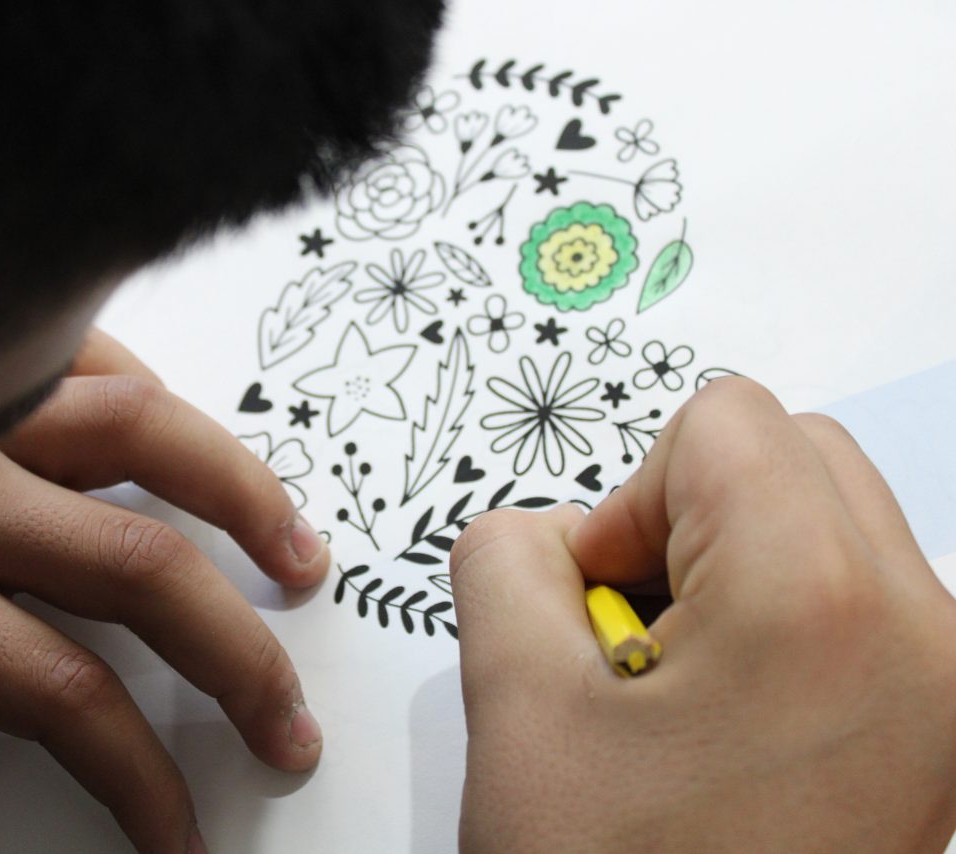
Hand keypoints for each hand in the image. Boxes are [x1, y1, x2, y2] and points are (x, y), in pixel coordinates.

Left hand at [0, 329, 328, 852]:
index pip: (67, 699)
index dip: (143, 784)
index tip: (180, 833)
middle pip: (144, 574)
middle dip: (241, 662)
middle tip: (288, 722)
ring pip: (146, 435)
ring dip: (243, 500)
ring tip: (302, 561)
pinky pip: (89, 356)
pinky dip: (157, 397)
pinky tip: (194, 440)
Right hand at [451, 378, 955, 852]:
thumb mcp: (518, 704)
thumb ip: (506, 559)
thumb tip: (546, 534)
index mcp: (822, 601)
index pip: (721, 421)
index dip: (628, 498)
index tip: (600, 602)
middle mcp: (923, 633)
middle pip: (790, 454)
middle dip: (686, 520)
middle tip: (634, 634)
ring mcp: (946, 686)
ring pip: (826, 520)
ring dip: (730, 568)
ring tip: (674, 691)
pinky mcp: (937, 726)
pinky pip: (854, 597)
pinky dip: (775, 618)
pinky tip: (721, 722)